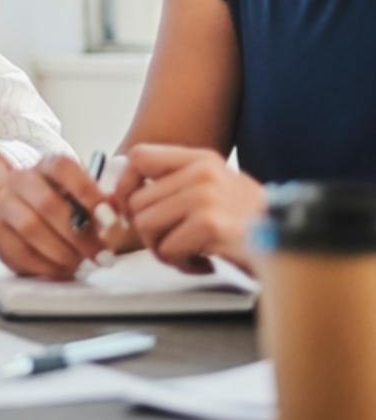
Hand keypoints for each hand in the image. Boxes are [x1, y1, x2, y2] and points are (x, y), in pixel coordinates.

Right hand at [0, 154, 119, 280]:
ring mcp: (2, 204)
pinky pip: (17, 251)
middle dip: (78, 234)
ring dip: (62, 252)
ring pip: (29, 228)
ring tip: (82, 264)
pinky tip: (63, 270)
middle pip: (46, 203)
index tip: (109, 219)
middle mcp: (20, 179)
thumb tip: (113, 220)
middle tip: (101, 255)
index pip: (63, 167)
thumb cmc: (72, 208)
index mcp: (47, 165)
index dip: (87, 192)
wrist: (36, 215)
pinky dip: (45, 266)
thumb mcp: (91, 199)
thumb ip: (106, 206)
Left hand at [113, 145, 265, 273]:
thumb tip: (122, 201)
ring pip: (146, 225)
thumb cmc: (250, 227)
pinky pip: (167, 248)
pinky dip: (180, 263)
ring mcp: (207, 196)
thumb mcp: (214, 191)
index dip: (125, 186)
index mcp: (202, 159)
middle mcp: (203, 172)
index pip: (138, 156)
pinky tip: (205, 262)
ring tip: (193, 253)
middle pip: (137, 202)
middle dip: (149, 232)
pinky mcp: (211, 224)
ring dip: (163, 250)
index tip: (130, 209)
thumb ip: (175, 188)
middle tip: (177, 244)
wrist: (296, 248)